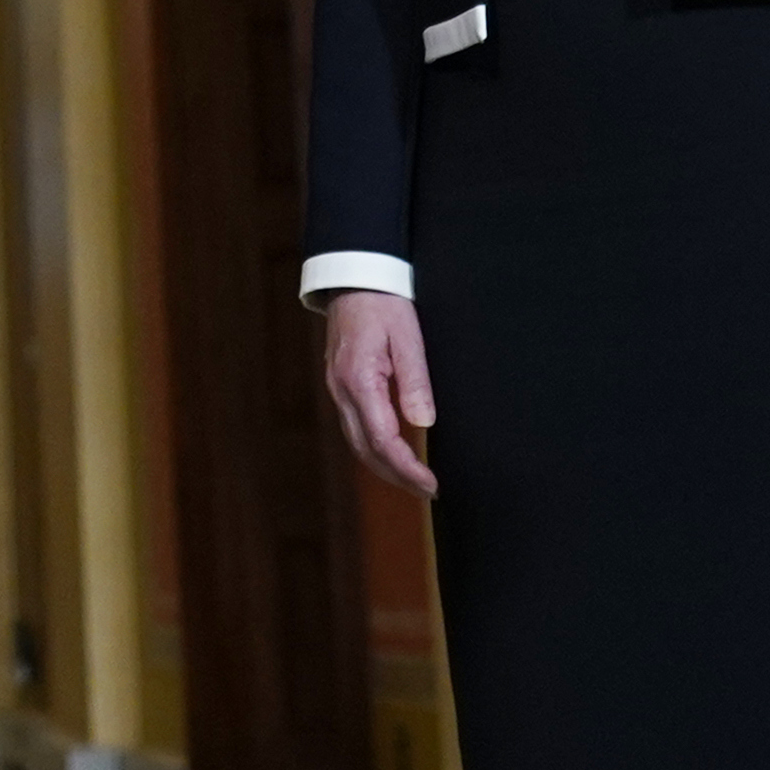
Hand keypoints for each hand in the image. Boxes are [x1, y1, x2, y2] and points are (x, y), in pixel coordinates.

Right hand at [324, 290, 439, 496]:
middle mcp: (341, 390)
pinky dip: (375, 449)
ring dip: (385, 467)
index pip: (383, 439)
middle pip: (365, 449)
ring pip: (357, 442)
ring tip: (416, 481)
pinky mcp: (340, 386)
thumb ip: (415, 380)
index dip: (408, 467)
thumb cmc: (384, 303)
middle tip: (430, 492)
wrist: (353, 277)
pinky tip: (394, 454)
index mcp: (359, 379)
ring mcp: (337, 389)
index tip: (432, 484)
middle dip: (397, 477)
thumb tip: (423, 423)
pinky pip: (355, 428)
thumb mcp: (408, 337)